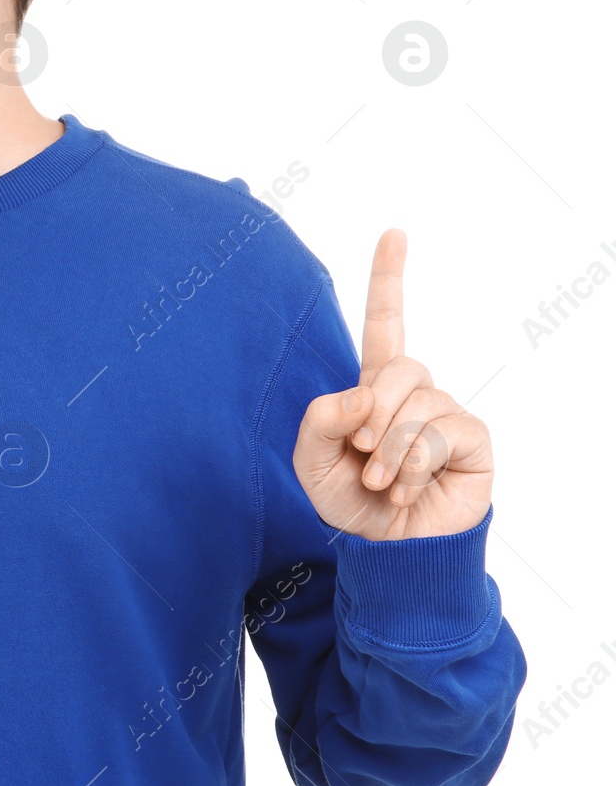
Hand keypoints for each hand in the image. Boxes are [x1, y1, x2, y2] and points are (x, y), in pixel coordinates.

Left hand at [291, 229, 494, 540]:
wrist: (385, 552)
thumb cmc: (349, 505)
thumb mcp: (311, 462)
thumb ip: (320, 421)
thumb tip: (360, 393)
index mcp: (374, 388)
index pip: (386, 323)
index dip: (389, 279)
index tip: (395, 233)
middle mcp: (415, 394)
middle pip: (399, 366)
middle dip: (373, 414)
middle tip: (362, 459)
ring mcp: (447, 414)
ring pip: (419, 405)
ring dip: (389, 452)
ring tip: (381, 484)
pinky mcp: (473, 442)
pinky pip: (440, 434)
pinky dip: (412, 467)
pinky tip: (406, 492)